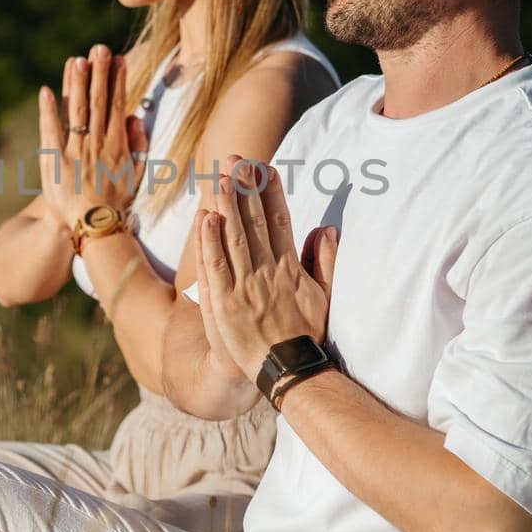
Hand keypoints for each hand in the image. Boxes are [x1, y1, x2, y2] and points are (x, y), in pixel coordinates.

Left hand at [38, 44, 148, 230]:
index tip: (118, 59)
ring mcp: (73, 150)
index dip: (118, 80)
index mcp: (116, 145)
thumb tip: (136, 118)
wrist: (92, 224)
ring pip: (76, 110)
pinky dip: (48, 110)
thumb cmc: (116, 200)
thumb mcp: (136, 174)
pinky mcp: (53, 159)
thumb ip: (138, 145)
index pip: (118, 105)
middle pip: (98, 101)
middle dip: (98, 72)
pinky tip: (47, 90)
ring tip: (77, 59)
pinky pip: (50, 130)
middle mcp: (95, 143)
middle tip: (99, 48)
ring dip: (77, 83)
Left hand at [195, 156, 338, 381]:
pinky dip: (209, 243)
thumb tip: (326, 228)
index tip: (264, 168)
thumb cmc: (306, 335)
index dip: (270, 193)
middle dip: (245, 189)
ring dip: (226, 206)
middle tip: (236, 159)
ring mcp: (244, 287)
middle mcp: (267, 272)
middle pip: (254, 222)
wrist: (288, 371)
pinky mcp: (224, 304)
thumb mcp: (323, 297)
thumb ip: (324, 262)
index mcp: (289, 268)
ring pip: (234, 239)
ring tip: (219, 177)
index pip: (279, 221)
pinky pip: (215, 268)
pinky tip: (205, 218)